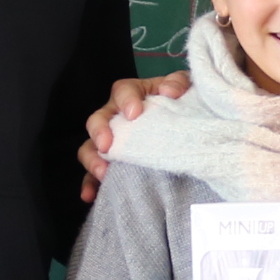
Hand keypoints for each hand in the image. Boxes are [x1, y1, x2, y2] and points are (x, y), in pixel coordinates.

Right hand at [78, 72, 191, 197]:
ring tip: (102, 172)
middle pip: (98, 119)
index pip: (123, 91)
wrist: (189, 124)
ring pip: (90, 147)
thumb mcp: (185, 87)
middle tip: (107, 146)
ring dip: (93, 160)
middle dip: (100, 132)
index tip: (134, 114)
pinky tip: (90, 195)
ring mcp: (112, 141)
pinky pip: (95, 174)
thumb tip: (169, 91)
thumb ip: (178, 84)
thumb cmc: (182, 103)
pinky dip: (90, 184)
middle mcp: (117, 116)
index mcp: (134, 94)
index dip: (126, 101)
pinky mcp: (112, 163)